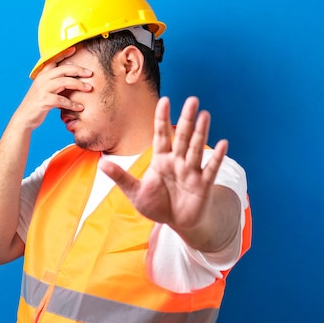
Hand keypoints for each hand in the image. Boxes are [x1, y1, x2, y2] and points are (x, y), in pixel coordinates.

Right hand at [13, 47, 92, 129]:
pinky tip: (80, 107)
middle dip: (78, 70)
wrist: (24, 118)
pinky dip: (72, 104)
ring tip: (89, 88)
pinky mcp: (44, 101)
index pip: (53, 60)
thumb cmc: (36, 105)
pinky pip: (62, 100)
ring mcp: (43, 90)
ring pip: (64, 82)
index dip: (64, 54)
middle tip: (90, 73)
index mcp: (42, 75)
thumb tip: (68, 76)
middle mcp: (42, 80)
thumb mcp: (43, 90)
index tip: (74, 49)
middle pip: (63, 69)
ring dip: (79, 85)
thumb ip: (53, 82)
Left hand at [99, 96, 228, 242]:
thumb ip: (120, 177)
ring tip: (204, 114)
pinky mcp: (203, 185)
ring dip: (200, 133)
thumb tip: (101, 164)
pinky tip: (223, 143)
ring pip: (195, 149)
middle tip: (192, 99)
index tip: (164, 100)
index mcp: (161, 160)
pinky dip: (216, 157)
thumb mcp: (134, 192)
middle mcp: (177, 161)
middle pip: (182, 137)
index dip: (162, 119)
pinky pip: (210, 169)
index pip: (161, 135)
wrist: (177, 223)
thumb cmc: (157, 205)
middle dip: (186, 119)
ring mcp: (191, 171)